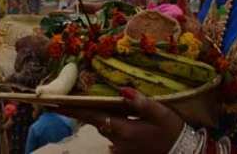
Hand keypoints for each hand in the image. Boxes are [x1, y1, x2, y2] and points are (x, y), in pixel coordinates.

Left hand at [56, 88, 183, 153]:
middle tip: (56, 101)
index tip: (54, 103)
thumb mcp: (161, 113)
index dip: (73, 109)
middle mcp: (117, 141)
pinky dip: (106, 122)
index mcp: (124, 130)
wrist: (182, 152)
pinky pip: (109, 133)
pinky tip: (109, 113)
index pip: (92, 116)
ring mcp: (119, 148)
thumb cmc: (172, 130)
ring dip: (93, 115)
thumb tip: (122, 90)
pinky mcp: (123, 150)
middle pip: (93, 121)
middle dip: (77, 111)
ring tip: (78, 102)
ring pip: (101, 127)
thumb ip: (141, 102)